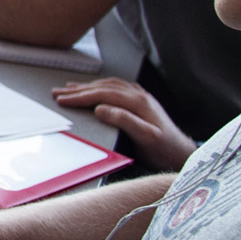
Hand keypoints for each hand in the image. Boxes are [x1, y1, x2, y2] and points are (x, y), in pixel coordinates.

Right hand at [53, 76, 195, 169]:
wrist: (183, 154)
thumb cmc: (165, 149)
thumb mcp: (145, 138)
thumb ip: (124, 121)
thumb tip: (100, 108)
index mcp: (138, 102)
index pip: (102, 94)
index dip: (80, 96)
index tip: (62, 100)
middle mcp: (139, 96)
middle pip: (103, 87)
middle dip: (78, 90)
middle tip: (57, 92)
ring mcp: (141, 98)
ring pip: (109, 85)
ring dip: (88, 86)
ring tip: (70, 88)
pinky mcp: (142, 103)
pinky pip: (117, 88)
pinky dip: (101, 87)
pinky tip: (96, 88)